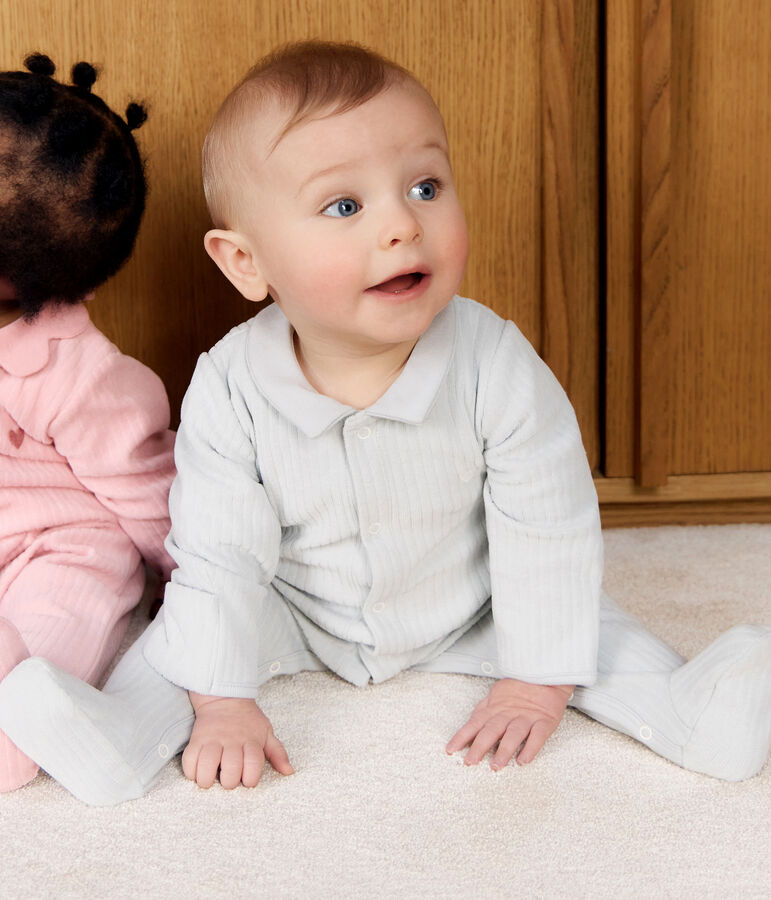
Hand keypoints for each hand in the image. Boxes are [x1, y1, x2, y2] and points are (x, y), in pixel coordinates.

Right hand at [182, 692, 292, 788]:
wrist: (225, 697)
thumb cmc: (248, 721)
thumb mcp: (266, 733)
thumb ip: (278, 753)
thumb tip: (289, 772)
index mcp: (251, 742)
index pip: (253, 766)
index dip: (250, 779)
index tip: (247, 780)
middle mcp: (232, 742)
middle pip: (231, 770)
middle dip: (229, 782)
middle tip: (228, 779)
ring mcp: (212, 740)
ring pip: (207, 766)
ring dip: (207, 780)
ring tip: (210, 779)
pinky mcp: (196, 740)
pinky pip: (189, 760)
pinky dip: (191, 772)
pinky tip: (197, 772)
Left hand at [446, 678, 572, 768]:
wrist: (544, 675)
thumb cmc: (518, 688)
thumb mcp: (496, 695)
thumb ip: (484, 710)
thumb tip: (469, 725)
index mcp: (495, 708)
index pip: (474, 723)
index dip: (462, 736)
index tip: (450, 750)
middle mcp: (508, 713)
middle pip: (491, 730)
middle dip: (479, 746)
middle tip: (470, 762)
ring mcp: (527, 717)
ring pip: (514, 734)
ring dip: (504, 750)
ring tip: (496, 766)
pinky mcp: (545, 721)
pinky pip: (538, 736)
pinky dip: (530, 748)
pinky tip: (523, 760)